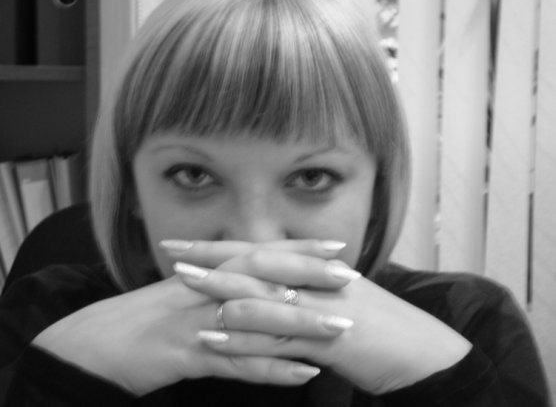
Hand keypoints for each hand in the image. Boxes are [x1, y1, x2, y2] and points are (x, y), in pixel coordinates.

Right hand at [31, 240, 346, 395]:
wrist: (91, 346)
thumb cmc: (138, 324)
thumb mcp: (179, 300)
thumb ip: (215, 292)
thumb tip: (252, 291)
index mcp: (203, 275)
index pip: (258, 256)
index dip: (297, 251)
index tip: (334, 248)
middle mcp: (202, 291)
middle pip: (262, 279)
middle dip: (308, 277)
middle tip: (350, 278)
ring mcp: (195, 322)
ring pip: (256, 320)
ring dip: (301, 324)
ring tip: (342, 327)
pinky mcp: (185, 356)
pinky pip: (235, 363)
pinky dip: (271, 369)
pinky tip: (302, 373)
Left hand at [167, 240, 471, 393]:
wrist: (425, 354)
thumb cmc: (383, 332)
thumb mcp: (340, 304)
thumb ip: (307, 295)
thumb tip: (273, 292)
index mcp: (316, 271)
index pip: (260, 251)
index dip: (222, 246)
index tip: (187, 242)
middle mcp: (316, 281)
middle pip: (255, 263)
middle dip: (212, 257)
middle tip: (172, 249)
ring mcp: (321, 307)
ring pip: (262, 293)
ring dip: (220, 288)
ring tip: (182, 284)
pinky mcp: (328, 339)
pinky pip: (278, 336)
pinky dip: (243, 334)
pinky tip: (215, 334)